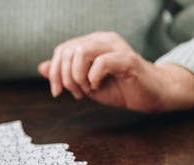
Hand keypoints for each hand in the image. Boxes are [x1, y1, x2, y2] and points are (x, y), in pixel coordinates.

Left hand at [38, 31, 193, 111]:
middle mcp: (103, 40)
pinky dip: (93, 78)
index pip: (62, 50)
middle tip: (75, 93)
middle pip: (68, 51)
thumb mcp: (84, 84)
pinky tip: (97, 87)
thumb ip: (64, 75)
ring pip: (81, 52)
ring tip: (86, 90)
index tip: (58, 92)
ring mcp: (116, 47)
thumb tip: (42, 67)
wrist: (150, 95)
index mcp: (92, 44)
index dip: (54, 72)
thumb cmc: (119, 88)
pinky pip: (101, 62)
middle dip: (64, 77)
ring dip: (77, 76)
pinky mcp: (128, 59)